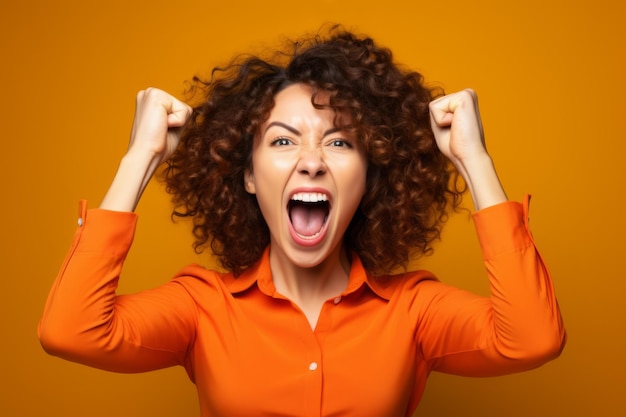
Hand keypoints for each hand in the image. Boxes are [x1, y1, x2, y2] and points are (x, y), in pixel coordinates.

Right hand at [99, 89, 191, 211]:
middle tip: (161, 135)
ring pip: (184, 108)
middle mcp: (148, 93)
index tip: (160, 136)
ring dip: (177, 125)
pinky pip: (183, 110)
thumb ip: (177, 121)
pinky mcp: (155, 95)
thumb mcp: (169, 131)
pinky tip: (161, 127)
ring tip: (160, 132)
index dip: (176, 127)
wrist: (143, 157)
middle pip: (183, 107)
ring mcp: (150, 92)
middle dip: (178, 124)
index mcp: (149, 103)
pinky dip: (176, 123)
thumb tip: (190, 116)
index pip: (179, 110)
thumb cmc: (155, 151)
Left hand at [429, 88, 487, 167]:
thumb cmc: (456, 147)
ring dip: (440, 122)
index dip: (438, 123)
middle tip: (455, 131)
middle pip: (434, 104)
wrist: (468, 156)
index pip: (436, 107)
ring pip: (434, 105)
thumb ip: (438, 113)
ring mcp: (467, 93)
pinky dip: (441, 121)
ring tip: (456, 128)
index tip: (454, 132)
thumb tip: (431, 104)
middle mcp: (467, 94)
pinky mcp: (464, 96)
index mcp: (464, 102)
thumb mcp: (442, 126)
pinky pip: (435, 107)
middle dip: (438, 121)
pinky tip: (457, 125)